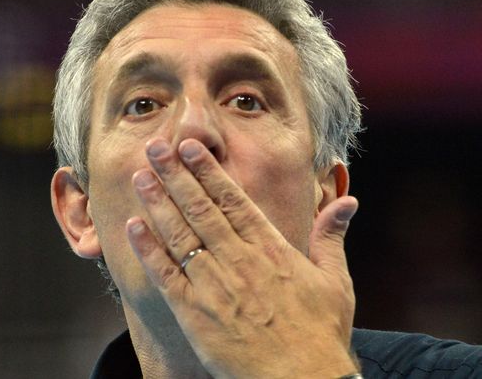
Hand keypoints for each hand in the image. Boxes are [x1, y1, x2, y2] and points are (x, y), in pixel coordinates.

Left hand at [127, 137, 358, 377]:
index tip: (189, 147)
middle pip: (201, 209)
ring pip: (180, 235)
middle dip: (175, 174)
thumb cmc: (320, 334)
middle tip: (155, 146)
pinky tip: (133, 227)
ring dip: (158, 202)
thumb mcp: (335, 281)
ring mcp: (214, 286)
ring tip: (140, 175)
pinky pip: (166, 275)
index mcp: (271, 249)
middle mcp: (239, 261)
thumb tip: (348, 202)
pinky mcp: (194, 314)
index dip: (208, 171)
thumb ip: (331, 238)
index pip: (233, 200)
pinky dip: (148, 250)